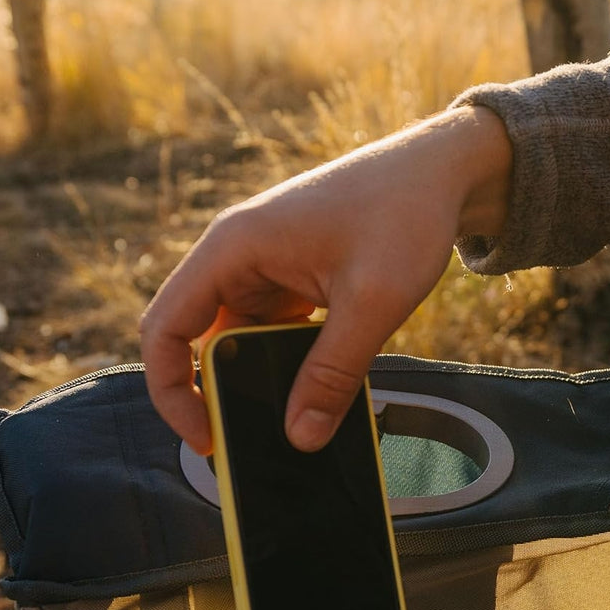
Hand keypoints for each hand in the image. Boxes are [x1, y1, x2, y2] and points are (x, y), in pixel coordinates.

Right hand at [139, 106, 510, 453]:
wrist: (445, 169)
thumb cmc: (405, 212)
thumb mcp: (372, 300)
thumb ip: (334, 373)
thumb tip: (300, 438)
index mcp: (232, 247)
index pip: (164, 328)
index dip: (171, 389)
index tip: (205, 436)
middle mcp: (237, 255)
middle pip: (199, 339)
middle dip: (220, 391)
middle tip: (254, 440)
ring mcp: (265, 266)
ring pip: (240, 339)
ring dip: (260, 377)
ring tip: (295, 419)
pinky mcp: (293, 276)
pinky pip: (273, 329)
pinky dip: (287, 361)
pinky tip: (318, 388)